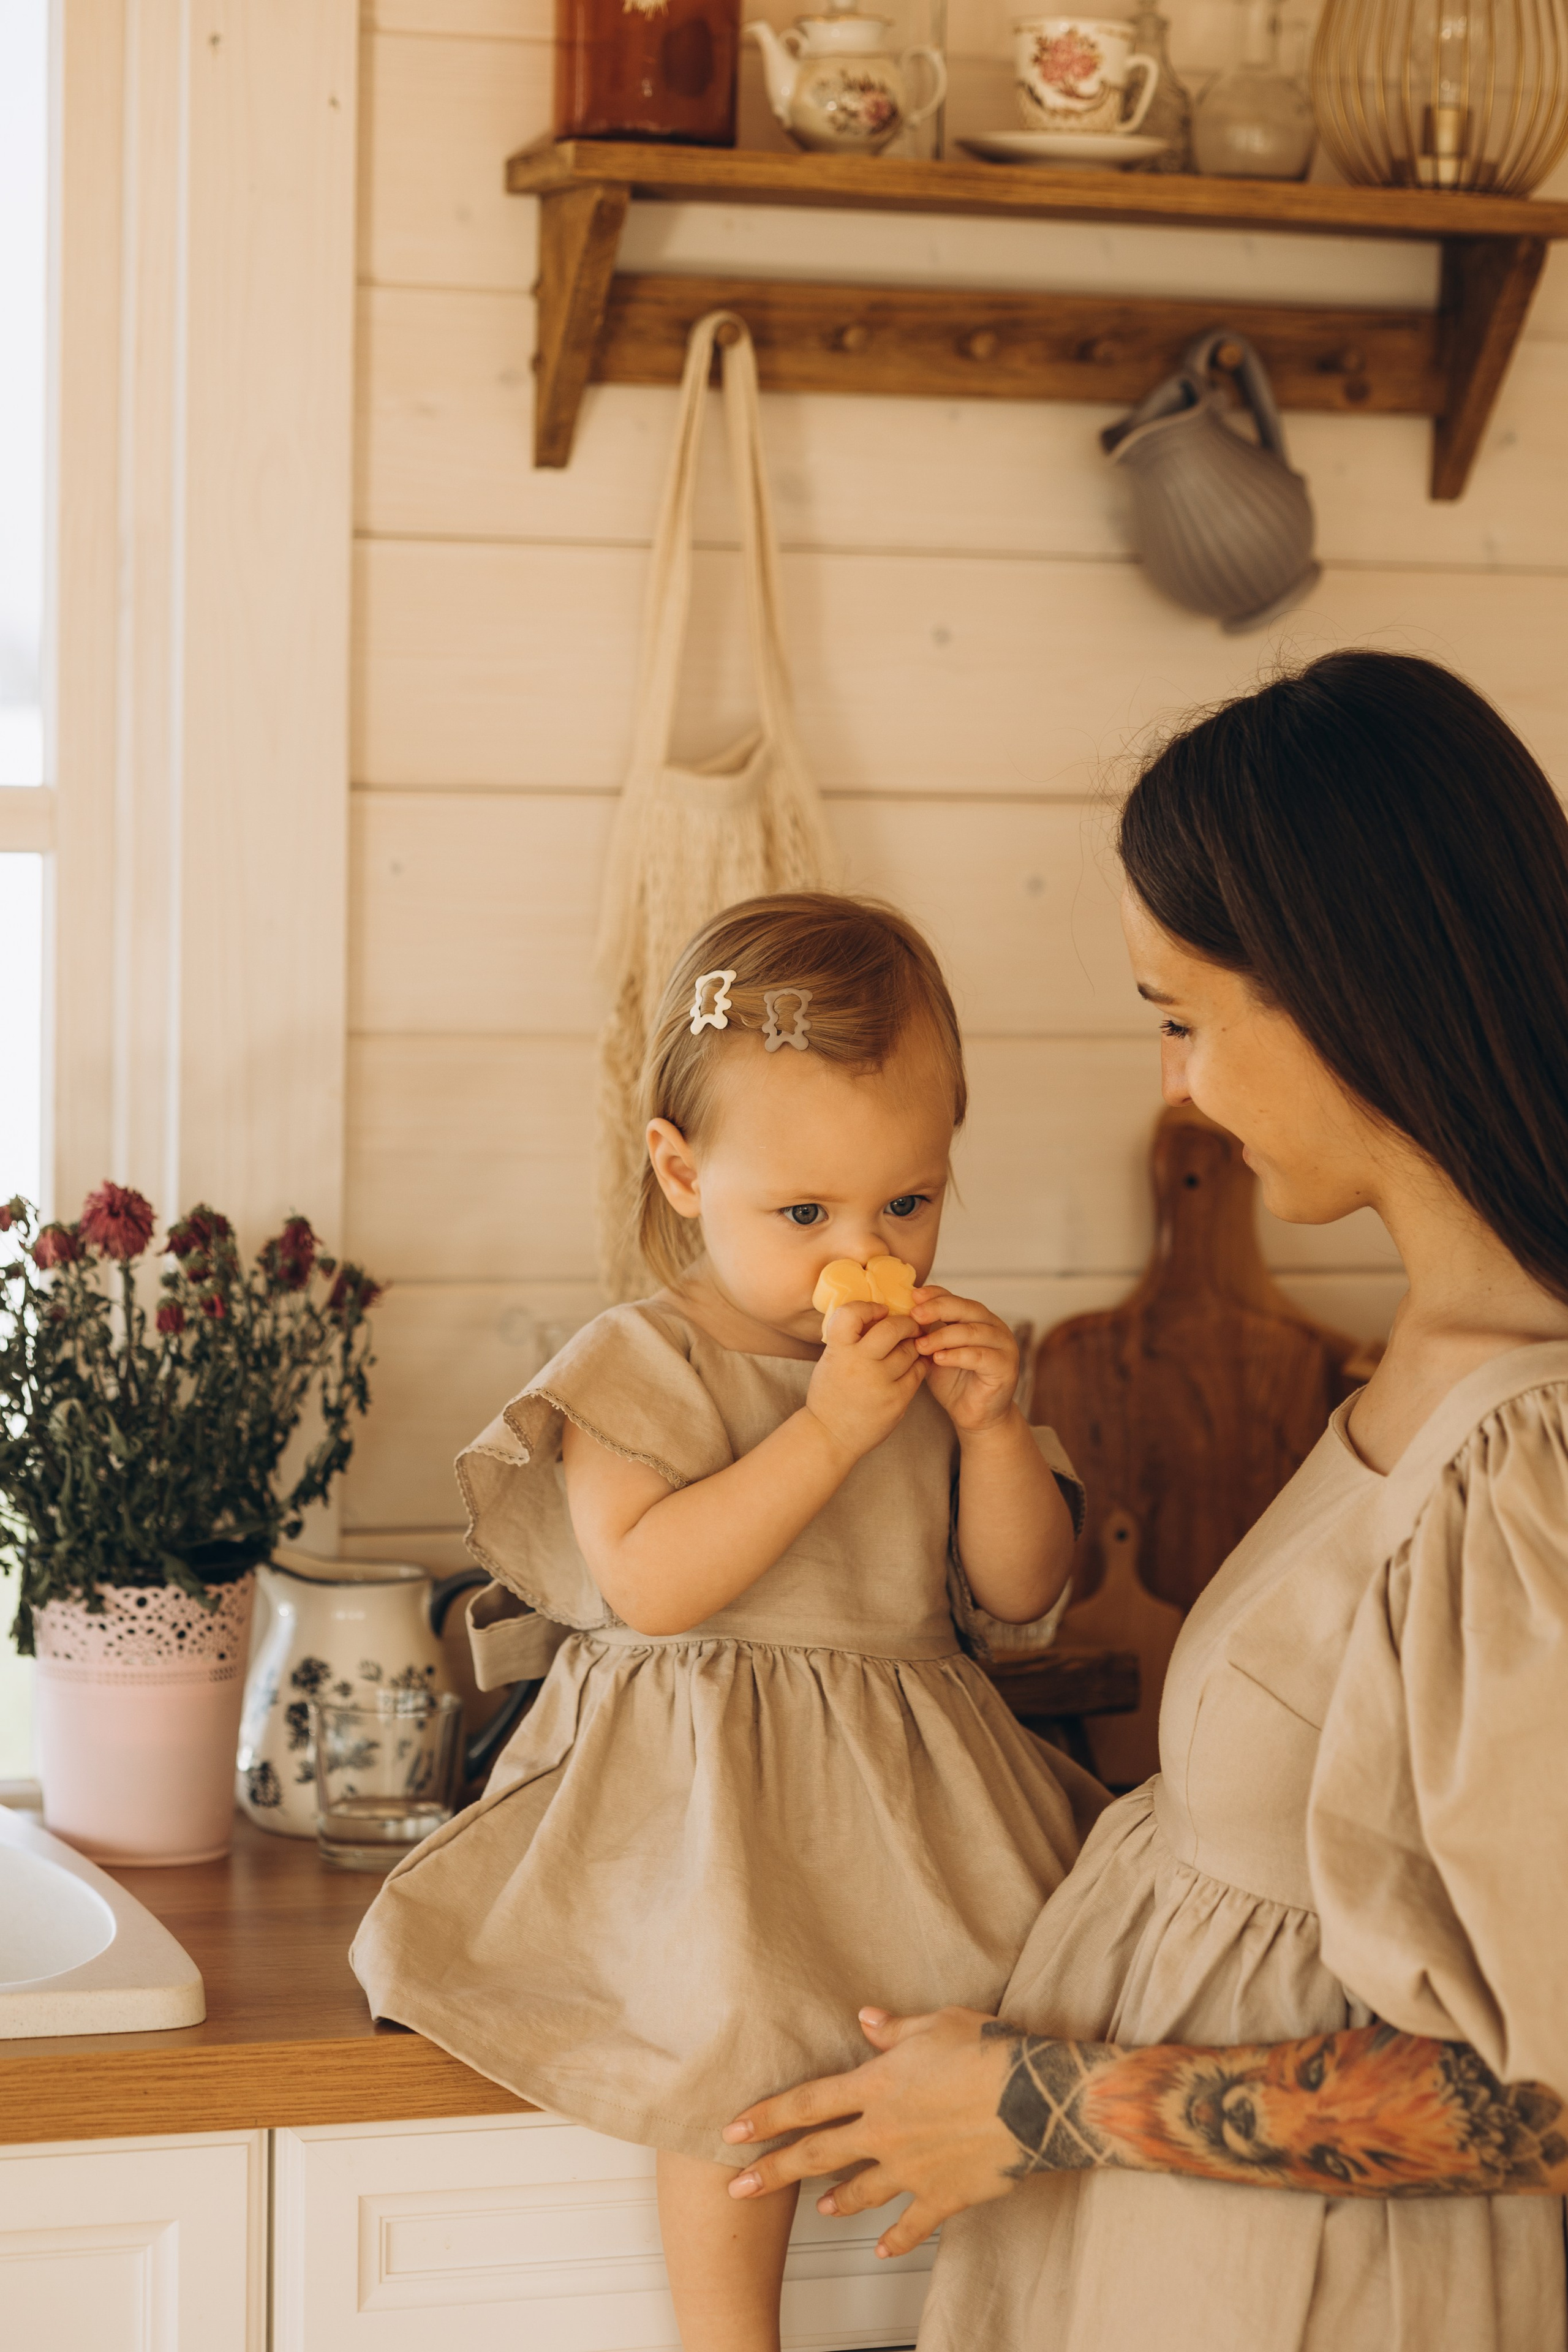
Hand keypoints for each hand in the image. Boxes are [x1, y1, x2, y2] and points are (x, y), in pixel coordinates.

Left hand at [723, 2007, 1019, 2257]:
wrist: (1035, 2099)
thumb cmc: (989, 2052)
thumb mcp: (937, 2024)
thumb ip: (894, 2029)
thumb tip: (865, 2020)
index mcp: (876, 2086)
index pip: (806, 2103)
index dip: (766, 2116)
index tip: (732, 2131)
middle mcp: (884, 2132)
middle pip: (816, 2155)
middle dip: (772, 2171)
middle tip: (738, 2189)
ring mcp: (911, 2170)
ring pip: (859, 2191)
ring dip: (835, 2201)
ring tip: (819, 2209)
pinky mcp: (942, 2197)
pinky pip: (911, 2225)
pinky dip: (895, 2238)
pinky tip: (881, 2246)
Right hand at [804, 1301, 924, 1468]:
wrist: (830, 1435)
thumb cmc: (830, 1394)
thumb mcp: (831, 1360)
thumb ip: (851, 1339)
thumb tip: (878, 1314)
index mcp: (838, 1351)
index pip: (852, 1313)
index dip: (869, 1307)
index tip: (879, 1311)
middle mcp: (859, 1364)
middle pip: (893, 1328)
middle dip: (905, 1323)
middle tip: (908, 1325)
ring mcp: (880, 1383)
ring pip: (911, 1349)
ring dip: (915, 1343)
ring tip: (912, 1344)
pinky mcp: (897, 1400)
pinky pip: (918, 1372)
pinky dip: (920, 1363)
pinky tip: (916, 1362)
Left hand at [910, 1288, 1018, 1432]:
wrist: (975, 1416)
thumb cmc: (954, 1382)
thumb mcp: (935, 1352)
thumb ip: (926, 1333)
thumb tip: (900, 1315)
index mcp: (977, 1318)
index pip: (955, 1298)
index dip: (935, 1294)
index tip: (912, 1296)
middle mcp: (994, 1327)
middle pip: (966, 1308)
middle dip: (938, 1309)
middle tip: (915, 1314)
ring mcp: (1004, 1345)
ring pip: (972, 1331)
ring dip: (943, 1336)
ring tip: (921, 1345)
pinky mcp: (1005, 1366)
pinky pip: (980, 1356)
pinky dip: (957, 1355)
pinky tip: (938, 1359)